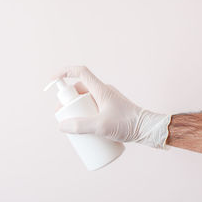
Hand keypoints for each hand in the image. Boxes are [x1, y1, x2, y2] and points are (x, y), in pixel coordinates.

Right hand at [54, 66, 170, 148]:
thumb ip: (80, 126)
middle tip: (62, 115)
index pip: (80, 72)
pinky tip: (84, 129)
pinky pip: (94, 109)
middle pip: (79, 90)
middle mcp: (104, 92)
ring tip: (72, 125)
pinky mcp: (112, 110)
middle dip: (68, 101)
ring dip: (77, 110)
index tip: (52, 81)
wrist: (149, 129)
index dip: (64, 72)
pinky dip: (86, 115)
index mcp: (101, 89)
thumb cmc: (128, 124)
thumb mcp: (101, 126)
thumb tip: (61, 126)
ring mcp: (108, 100)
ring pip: (86, 101)